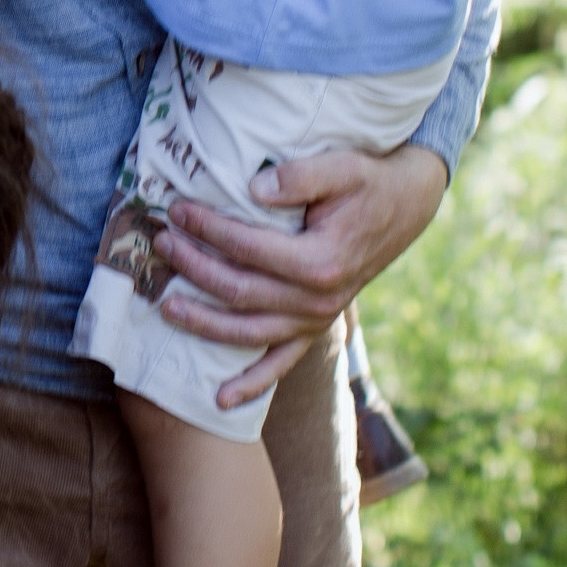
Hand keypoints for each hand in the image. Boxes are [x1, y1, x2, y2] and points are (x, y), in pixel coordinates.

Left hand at [154, 140, 447, 407]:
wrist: (404, 206)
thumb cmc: (367, 182)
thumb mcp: (342, 166)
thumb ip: (300, 176)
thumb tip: (254, 188)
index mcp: (322, 261)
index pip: (249, 249)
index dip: (208, 229)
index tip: (177, 209)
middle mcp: (319, 300)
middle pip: (241, 291)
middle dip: (194, 269)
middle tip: (162, 244)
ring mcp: (317, 319)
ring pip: (249, 332)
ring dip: (204, 323)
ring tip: (165, 307)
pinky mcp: (316, 327)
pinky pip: (281, 363)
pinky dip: (252, 384)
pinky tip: (220, 399)